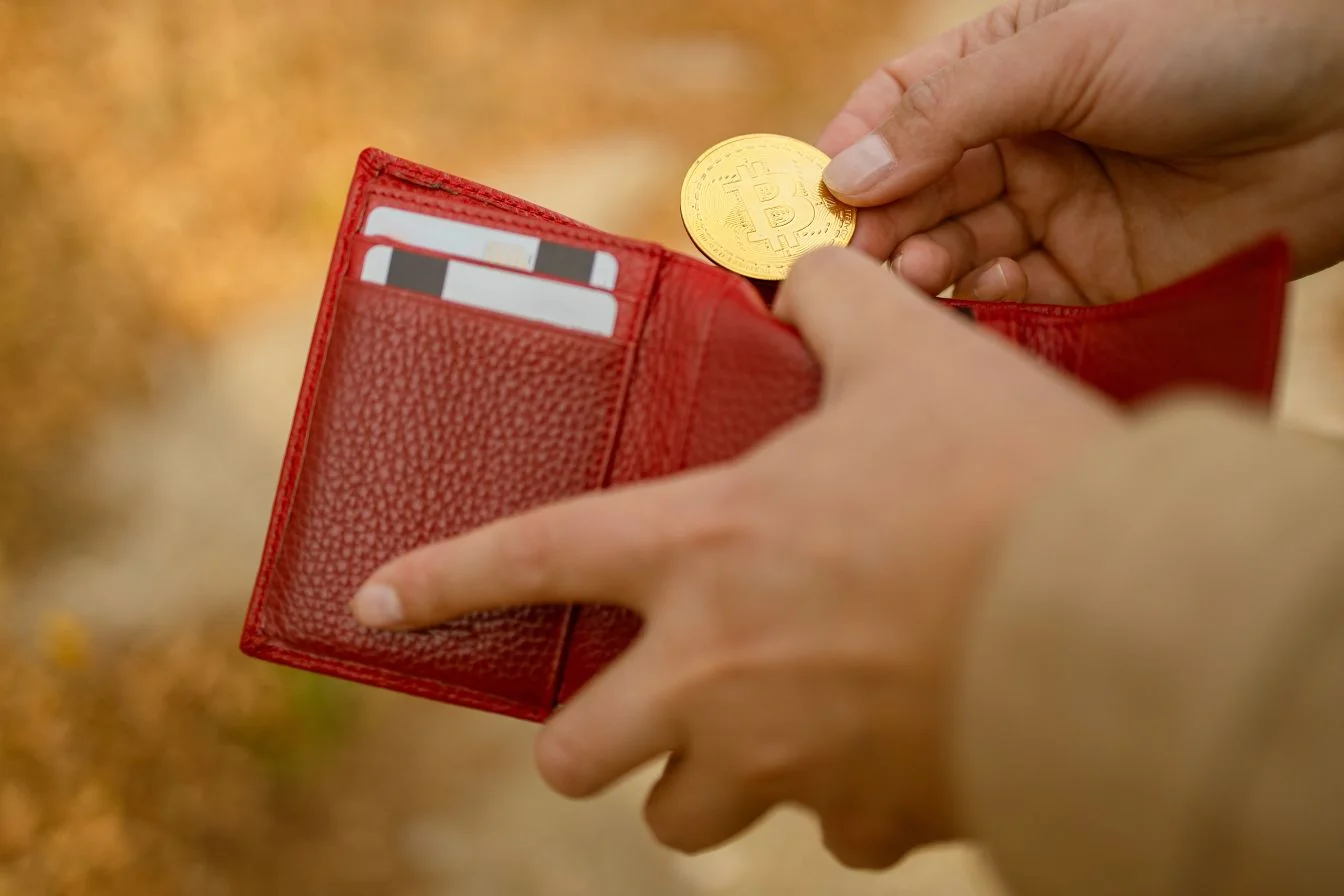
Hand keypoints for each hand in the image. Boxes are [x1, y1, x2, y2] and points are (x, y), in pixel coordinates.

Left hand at [349, 248, 1119, 867]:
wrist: (1123, 607)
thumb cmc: (1005, 472)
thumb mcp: (913, 354)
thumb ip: (835, 302)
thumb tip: (807, 267)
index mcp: (705, 547)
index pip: (533, 559)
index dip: (443, 581)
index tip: (378, 601)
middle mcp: (718, 669)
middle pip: (575, 757)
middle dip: (588, 738)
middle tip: (640, 699)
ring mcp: (787, 757)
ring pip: (686, 817)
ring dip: (707, 778)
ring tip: (765, 724)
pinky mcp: (868, 816)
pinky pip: (826, 831)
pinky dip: (840, 797)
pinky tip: (887, 740)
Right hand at [819, 0, 1343, 303]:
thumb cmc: (1216, 35)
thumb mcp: (1066, 49)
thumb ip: (948, 114)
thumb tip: (842, 172)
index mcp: (1000, 70)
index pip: (892, 114)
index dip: (843, 155)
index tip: (804, 199)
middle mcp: (1017, 143)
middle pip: (913, 194)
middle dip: (875, 226)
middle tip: (846, 262)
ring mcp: (1053, 212)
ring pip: (954, 253)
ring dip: (922, 269)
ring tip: (909, 278)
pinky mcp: (1092, 279)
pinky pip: (1013, 300)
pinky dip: (981, 303)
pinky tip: (972, 297)